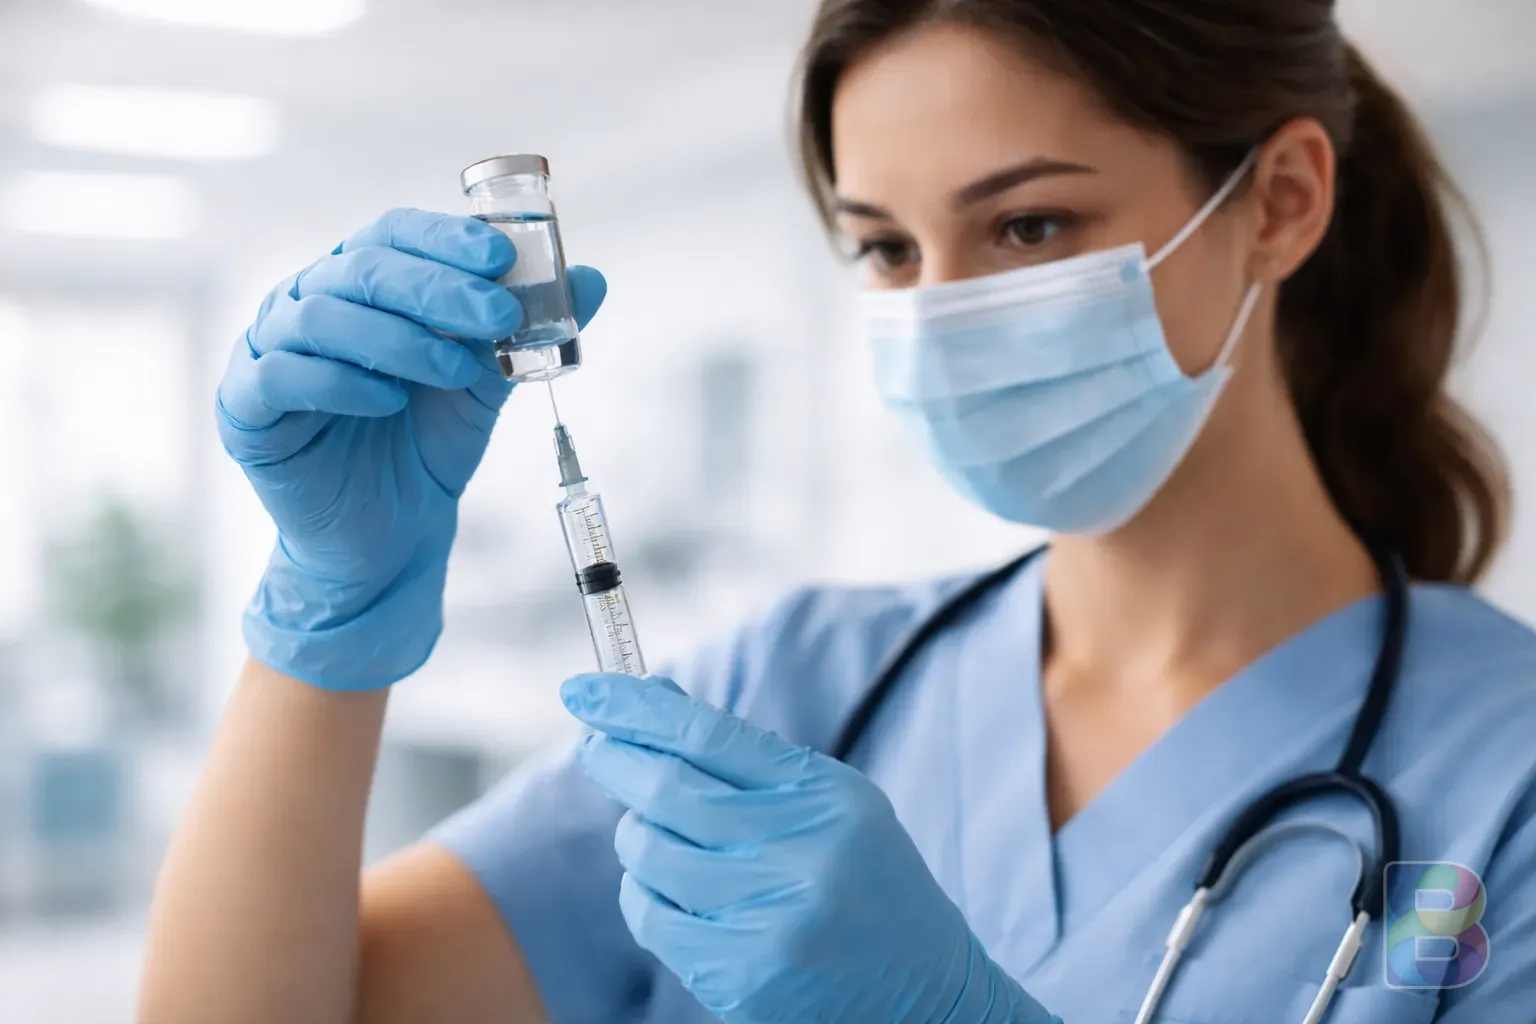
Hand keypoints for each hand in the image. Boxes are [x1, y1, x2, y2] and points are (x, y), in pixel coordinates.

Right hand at [218, 209, 606, 689]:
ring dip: (397, 336)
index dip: (447, 238)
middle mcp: (308, 301)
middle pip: (364, 268)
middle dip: (438, 287)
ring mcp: (269, 350)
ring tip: (455, 369)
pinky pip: (280, 376)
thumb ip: (525, 331)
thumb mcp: (485, 384)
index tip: (505, 257)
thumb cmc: (427, 445)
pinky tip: (388, 401)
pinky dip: (338, 382)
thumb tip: (594, 280)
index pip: (396, 233)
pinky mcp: (246, 408)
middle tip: (499, 315)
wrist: (391, 536)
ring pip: (322, 315)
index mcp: (362, 283)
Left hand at [561, 673, 1058, 1023]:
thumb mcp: (831, 800)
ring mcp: (770, 922)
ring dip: (637, 835)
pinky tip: (667, 887)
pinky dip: (644, 892)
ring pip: (650, 855)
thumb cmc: (866, 879)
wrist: (927, 992)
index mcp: (826, 797)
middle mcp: (801, 855)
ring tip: (658, 832)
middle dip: (616, 761)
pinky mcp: (742, 978)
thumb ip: (746, 756)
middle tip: (596, 745)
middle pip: (669, 791)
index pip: (710, 734)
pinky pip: (652, 918)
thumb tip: (654, 701)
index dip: (637, 707)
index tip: (587, 689)